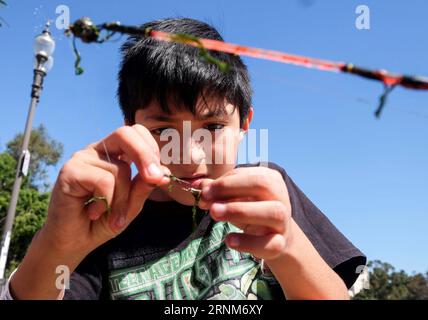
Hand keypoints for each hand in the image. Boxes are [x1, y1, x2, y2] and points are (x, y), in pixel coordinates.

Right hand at [41, 124, 170, 255]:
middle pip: (126, 133)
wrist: (73, 243)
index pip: (136, 133)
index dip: (152, 149)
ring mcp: (82, 159)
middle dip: (145, 155)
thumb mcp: (131, 205)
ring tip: (110, 215)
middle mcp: (97, 151)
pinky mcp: (70, 171)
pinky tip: (94, 212)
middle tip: (155, 179)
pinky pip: (104, 181)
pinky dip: (106, 202)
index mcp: (114, 153)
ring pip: (120, 169)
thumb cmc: (102, 221)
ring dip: (122, 199)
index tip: (160, 175)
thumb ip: (144, 187)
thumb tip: (164, 173)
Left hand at [200, 167, 291, 261]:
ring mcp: (283, 221)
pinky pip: (271, 243)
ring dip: (241, 210)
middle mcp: (281, 197)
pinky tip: (229, 240)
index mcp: (270, 179)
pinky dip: (248, 242)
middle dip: (231, 188)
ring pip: (273, 212)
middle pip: (262, 184)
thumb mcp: (236, 199)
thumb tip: (196, 185)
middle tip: (207, 199)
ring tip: (214, 213)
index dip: (223, 182)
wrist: (275, 238)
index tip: (204, 192)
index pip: (247, 174)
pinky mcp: (281, 244)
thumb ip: (218, 191)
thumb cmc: (252, 212)